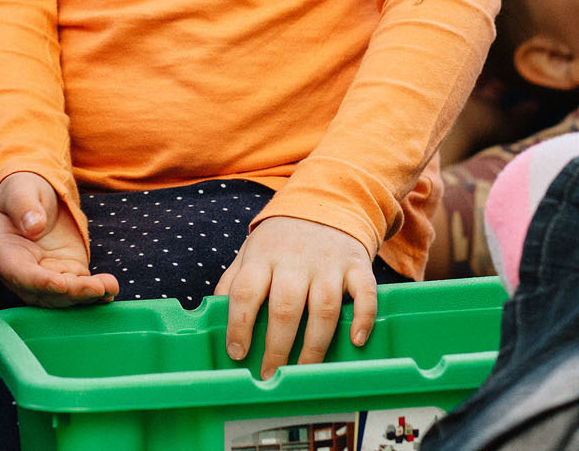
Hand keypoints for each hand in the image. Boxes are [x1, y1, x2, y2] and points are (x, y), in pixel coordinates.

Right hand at [0, 172, 120, 307]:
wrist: (33, 197)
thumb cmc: (21, 192)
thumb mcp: (19, 191)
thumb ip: (24, 206)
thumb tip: (34, 226)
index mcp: (5, 252)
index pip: (19, 274)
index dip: (39, 282)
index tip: (60, 283)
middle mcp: (23, 272)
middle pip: (44, 293)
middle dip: (71, 294)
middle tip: (95, 288)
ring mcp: (46, 274)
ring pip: (63, 295)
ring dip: (86, 295)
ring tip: (108, 287)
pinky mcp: (66, 271)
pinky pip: (79, 287)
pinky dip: (95, 291)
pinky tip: (110, 289)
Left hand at [214, 217, 377, 379]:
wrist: (326, 203)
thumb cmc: (282, 239)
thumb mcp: (251, 250)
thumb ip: (234, 280)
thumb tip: (214, 314)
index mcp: (263, 256)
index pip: (245, 292)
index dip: (239, 325)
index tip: (237, 353)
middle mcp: (295, 260)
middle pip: (285, 307)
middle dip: (276, 346)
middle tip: (270, 374)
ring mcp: (328, 263)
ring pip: (322, 307)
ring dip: (313, 345)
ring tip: (304, 372)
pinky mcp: (356, 266)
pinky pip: (364, 293)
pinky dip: (363, 317)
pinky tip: (356, 340)